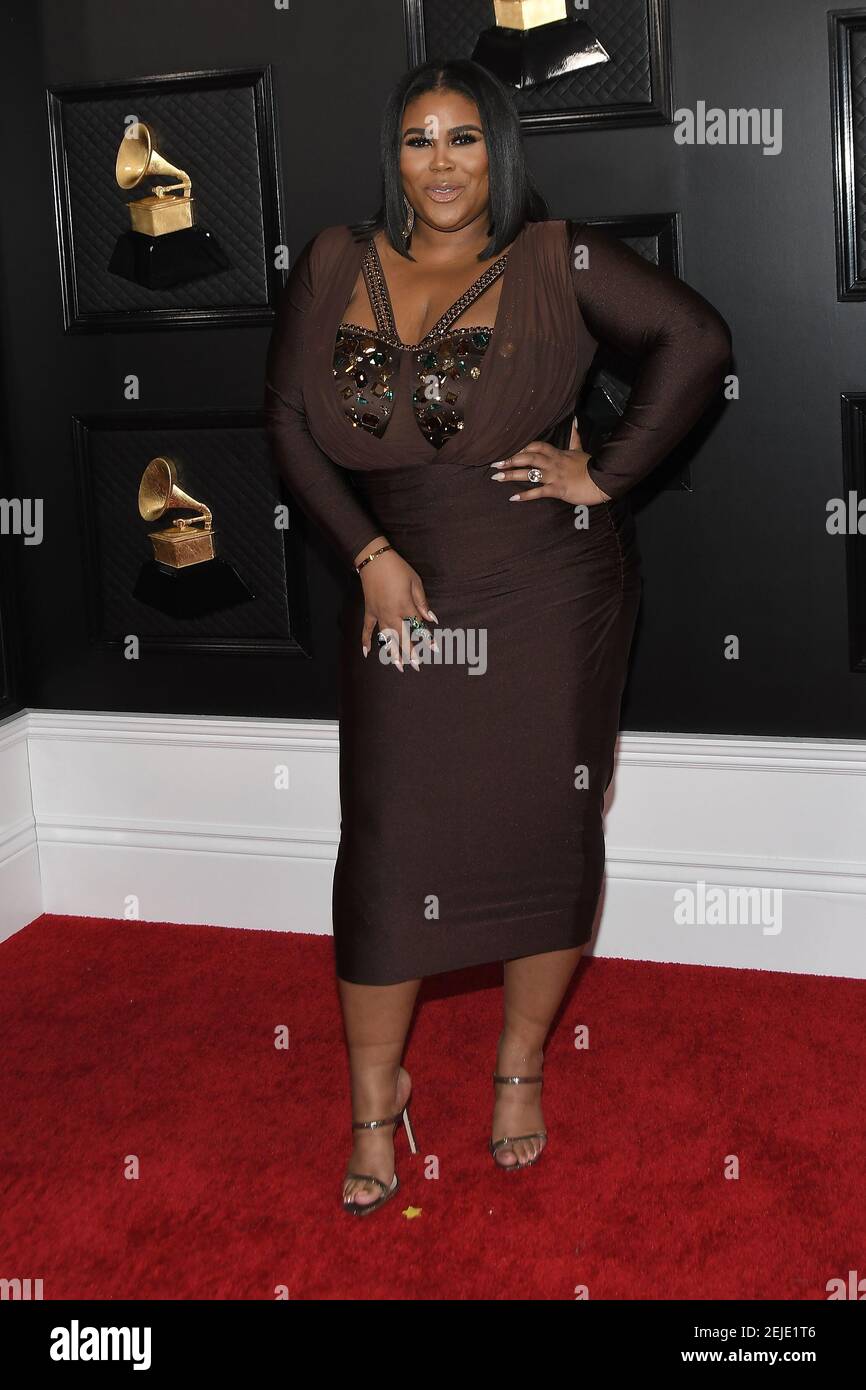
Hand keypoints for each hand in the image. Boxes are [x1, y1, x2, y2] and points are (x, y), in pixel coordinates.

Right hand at [354, 538, 436, 670]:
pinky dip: (366, 641)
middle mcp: (392, 614)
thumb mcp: (415, 582)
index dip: (428, 638)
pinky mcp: (369, 612)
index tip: (435, 649)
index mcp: (405, 607)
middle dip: (410, 653)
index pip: (419, 627)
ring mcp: (379, 614)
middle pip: (402, 638)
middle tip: (415, 667)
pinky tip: (367, 653)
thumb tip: (431, 618)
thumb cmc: (397, 569)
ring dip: (391, 652)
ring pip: (386, 638)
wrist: (374, 560)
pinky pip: (367, 629)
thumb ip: (422, 602)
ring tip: (397, 666)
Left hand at [490, 421, 610, 505]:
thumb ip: (575, 436)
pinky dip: (525, 496)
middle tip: (495, 462)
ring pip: (530, 473)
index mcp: (557, 453)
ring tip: (497, 477)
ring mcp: (554, 476)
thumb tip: (574, 420)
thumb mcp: (580, 449)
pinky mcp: (558, 489)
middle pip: (528, 457)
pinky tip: (513, 498)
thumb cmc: (590, 467)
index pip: (536, 445)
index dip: (521, 446)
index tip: (508, 448)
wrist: (603, 480)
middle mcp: (553, 463)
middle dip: (511, 459)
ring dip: (512, 475)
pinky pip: (539, 492)